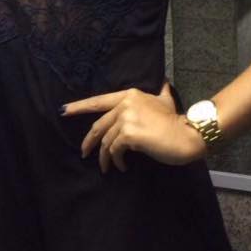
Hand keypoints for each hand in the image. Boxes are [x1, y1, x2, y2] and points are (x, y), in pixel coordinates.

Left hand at [62, 78, 205, 172]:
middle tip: (84, 153)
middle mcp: (125, 104)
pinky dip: (116, 160)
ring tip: (108, 167)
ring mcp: (126, 118)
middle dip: (89, 141)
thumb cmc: (176, 121)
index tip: (63, 111)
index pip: (98, 101)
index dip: (79, 107)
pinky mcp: (129, 134)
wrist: (187, 135)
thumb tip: (164, 82)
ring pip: (106, 141)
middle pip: (98, 125)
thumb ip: (161, 92)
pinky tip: (121, 166)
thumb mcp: (166, 101)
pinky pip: (114, 150)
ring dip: (105, 157)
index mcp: (130, 95)